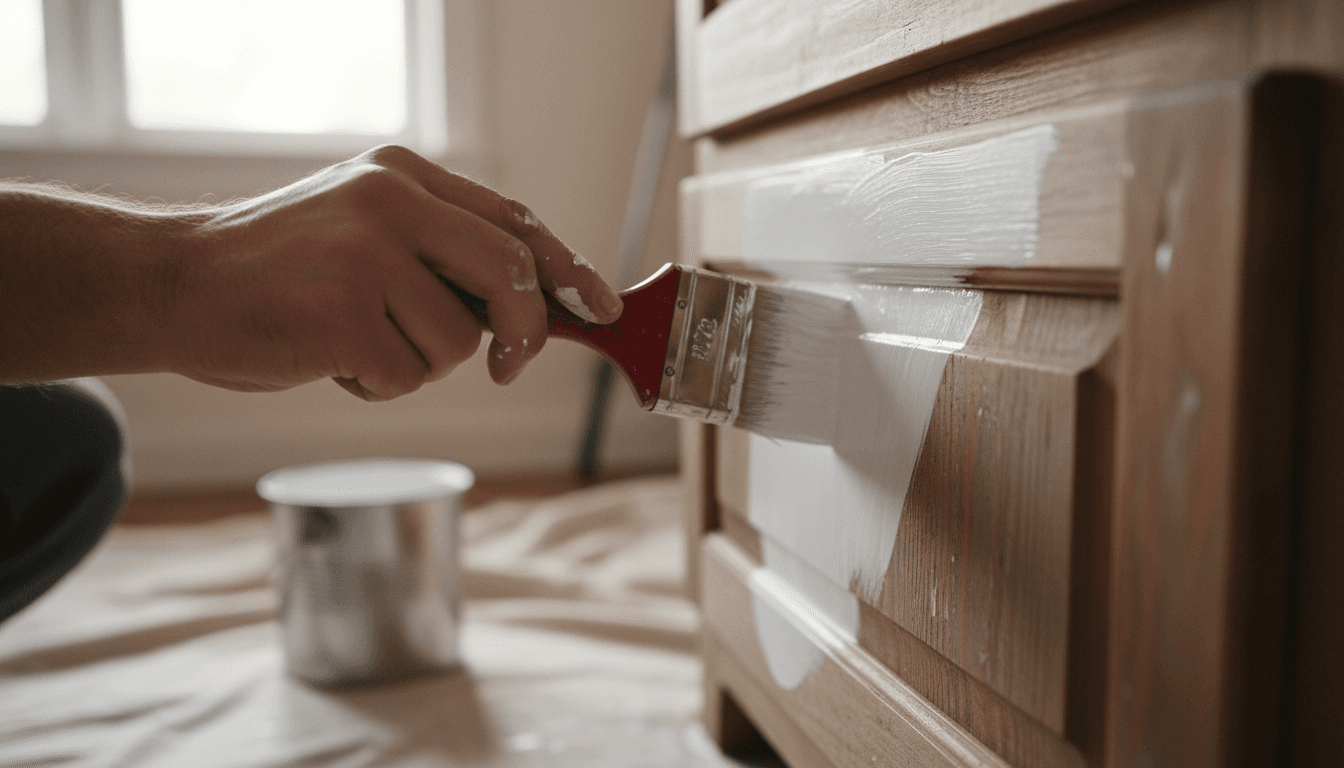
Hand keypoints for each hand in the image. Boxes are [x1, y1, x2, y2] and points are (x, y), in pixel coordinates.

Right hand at [170, 145, 623, 399]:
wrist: (177, 284)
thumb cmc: (279, 273)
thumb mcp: (364, 232)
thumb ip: (439, 254)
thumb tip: (532, 307)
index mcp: (403, 175)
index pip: (512, 220)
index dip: (567, 268)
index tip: (601, 305)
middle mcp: (391, 201)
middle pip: (510, 272)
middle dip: (523, 331)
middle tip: (509, 366)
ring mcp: (366, 253)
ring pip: (457, 342)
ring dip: (416, 363)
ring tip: (354, 340)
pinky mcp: (343, 310)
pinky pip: (405, 375)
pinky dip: (375, 384)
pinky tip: (327, 355)